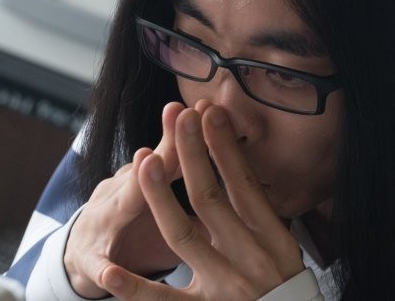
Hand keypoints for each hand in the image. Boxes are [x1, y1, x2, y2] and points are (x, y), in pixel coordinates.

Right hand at [64, 102, 202, 297]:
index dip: (192, 133)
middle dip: (169, 142)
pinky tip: (111, 274)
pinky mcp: (91, 261)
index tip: (209, 106)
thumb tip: (228, 158)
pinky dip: (104, 269)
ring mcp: (105, 226)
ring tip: (147, 159)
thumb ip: (186, 182)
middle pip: (152, 165)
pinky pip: (98, 267)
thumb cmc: (126, 220)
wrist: (79, 253)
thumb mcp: (152, 197)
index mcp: (143, 184)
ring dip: (137, 183)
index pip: (172, 154)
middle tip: (185, 113)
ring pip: (122, 204)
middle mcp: (123, 196)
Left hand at [101, 102, 304, 299]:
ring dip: (161, 197)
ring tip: (145, 161)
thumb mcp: (284, 246)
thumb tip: (237, 166)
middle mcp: (248, 257)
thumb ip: (261, 213)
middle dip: (193, 153)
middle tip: (180, 116)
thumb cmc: (283, 282)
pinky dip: (135, 289)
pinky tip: (110, 273)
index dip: (225, 147)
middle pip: (211, 198)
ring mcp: (223, 285)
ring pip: (183, 236)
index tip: (210, 112)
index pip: (244, 183)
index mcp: (271, 238)